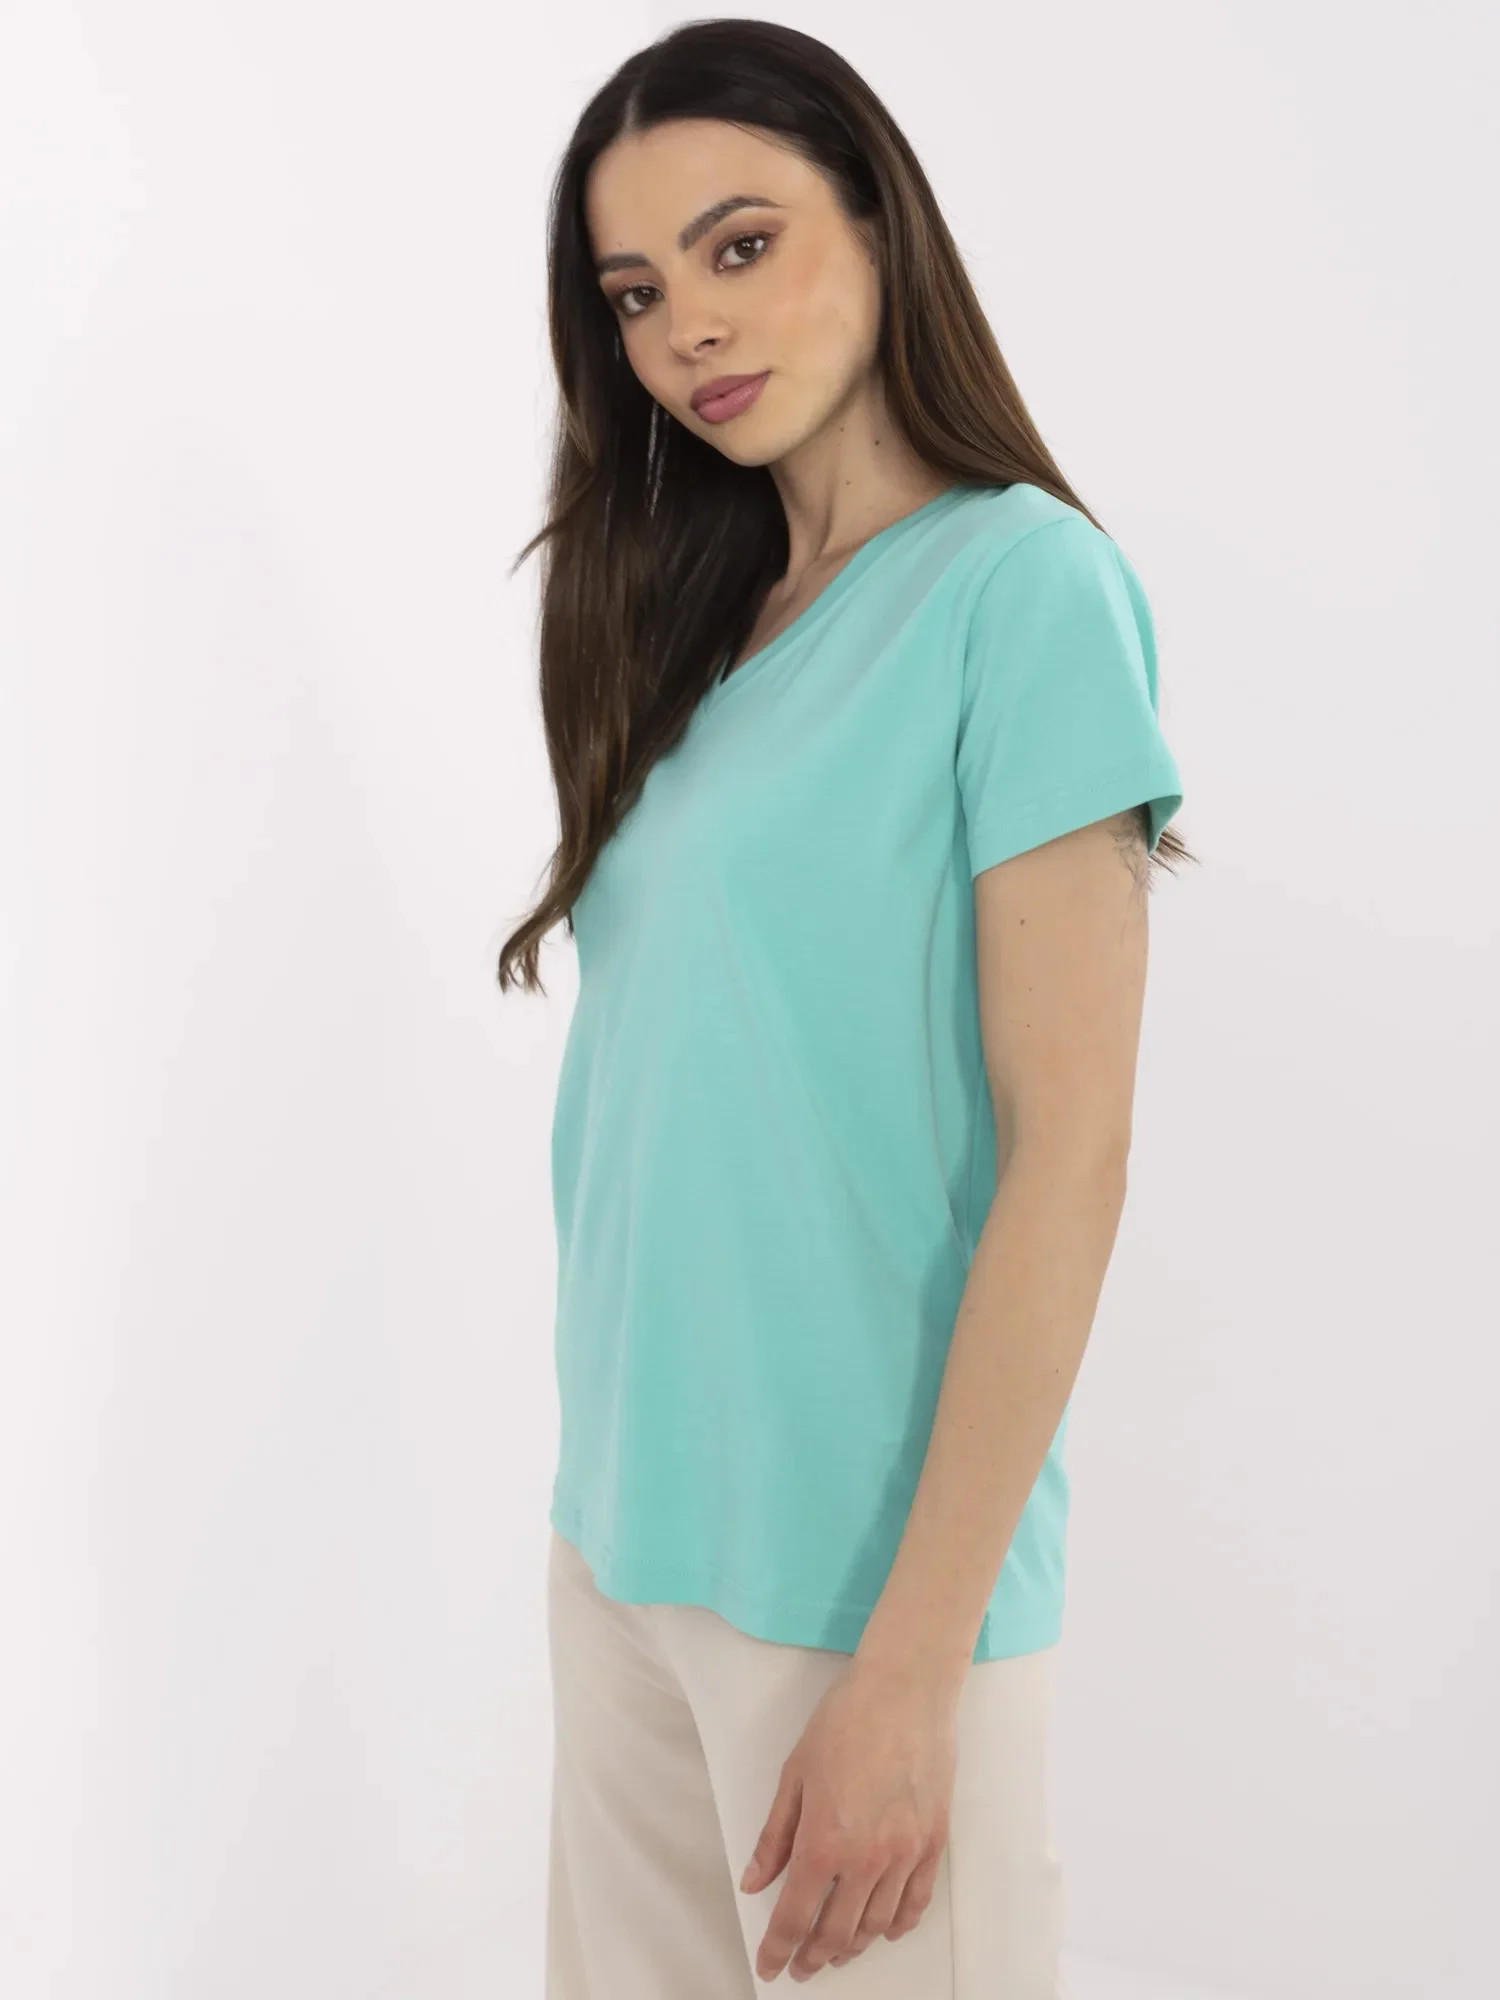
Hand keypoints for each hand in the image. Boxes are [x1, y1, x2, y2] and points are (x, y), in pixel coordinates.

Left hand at [738, 1654, 959, 1981]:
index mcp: (824, 1842)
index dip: (779, 1949)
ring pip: (877, 1924)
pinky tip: (885, 1929)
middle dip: (814, 1956)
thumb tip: (754, 1882)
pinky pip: (916, 1901)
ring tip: (837, 1951)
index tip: (770, 1966)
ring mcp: (905, 1854)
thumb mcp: (794, 1774)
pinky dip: (898, 1924)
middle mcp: (866, 1860)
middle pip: (837, 1931)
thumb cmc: (845, 1721)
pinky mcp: (933, 1842)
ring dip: (853, 1946)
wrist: (905, 1689)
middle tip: (802, 1966)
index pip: (796, 1917)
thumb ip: (774, 1836)